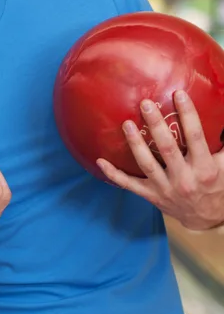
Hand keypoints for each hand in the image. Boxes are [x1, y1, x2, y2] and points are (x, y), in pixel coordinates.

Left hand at [98, 90, 223, 230]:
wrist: (208, 218)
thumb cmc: (218, 186)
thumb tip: (220, 116)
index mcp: (205, 168)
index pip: (195, 137)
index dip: (188, 115)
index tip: (178, 94)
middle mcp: (184, 178)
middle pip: (167, 148)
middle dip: (155, 124)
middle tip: (145, 104)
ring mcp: (165, 188)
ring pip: (146, 164)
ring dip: (135, 143)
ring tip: (126, 124)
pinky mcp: (151, 196)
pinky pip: (129, 184)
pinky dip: (114, 174)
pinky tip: (100, 161)